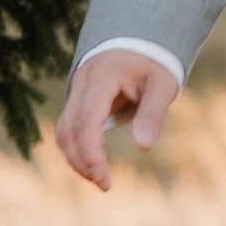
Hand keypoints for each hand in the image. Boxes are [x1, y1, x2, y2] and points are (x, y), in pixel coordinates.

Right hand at [54, 47, 180, 189]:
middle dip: (82, 161)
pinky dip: (77, 148)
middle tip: (104, 184)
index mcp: (102, 76)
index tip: (104, 178)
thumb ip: (152, 115)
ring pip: (63, 130)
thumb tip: (143, 148)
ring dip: (76, 157)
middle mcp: (81, 83)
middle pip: (68, 129)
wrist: (139, 41)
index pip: (86, 121)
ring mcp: (75, 90)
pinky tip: (92, 165)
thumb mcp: (162, 86)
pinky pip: (69, 127)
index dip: (91, 153)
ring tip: (99, 179)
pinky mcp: (76, 100)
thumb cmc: (153, 64)